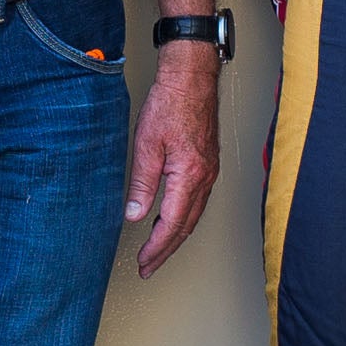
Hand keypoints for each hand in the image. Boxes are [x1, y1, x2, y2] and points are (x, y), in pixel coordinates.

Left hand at [125, 43, 220, 276]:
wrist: (192, 78)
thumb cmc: (171, 103)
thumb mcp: (146, 145)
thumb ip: (142, 184)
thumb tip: (135, 215)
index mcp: (190, 176)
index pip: (172, 224)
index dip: (156, 248)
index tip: (144, 262)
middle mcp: (205, 178)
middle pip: (186, 227)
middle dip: (166, 250)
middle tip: (148, 267)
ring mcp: (210, 172)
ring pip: (193, 216)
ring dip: (175, 237)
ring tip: (158, 251)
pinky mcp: (208, 165)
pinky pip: (197, 202)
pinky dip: (184, 218)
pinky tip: (172, 221)